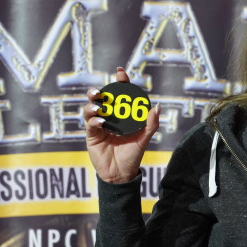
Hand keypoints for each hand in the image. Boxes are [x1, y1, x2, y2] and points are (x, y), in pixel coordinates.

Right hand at [84, 68, 159, 183]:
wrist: (121, 174)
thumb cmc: (132, 156)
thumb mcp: (144, 139)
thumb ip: (151, 124)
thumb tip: (157, 107)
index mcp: (122, 115)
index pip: (120, 95)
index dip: (120, 82)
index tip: (120, 72)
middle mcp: (109, 117)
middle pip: (101, 99)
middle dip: (98, 91)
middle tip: (100, 91)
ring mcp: (99, 126)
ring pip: (91, 108)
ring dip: (93, 105)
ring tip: (99, 106)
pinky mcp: (92, 135)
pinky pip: (90, 124)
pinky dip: (94, 120)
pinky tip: (101, 121)